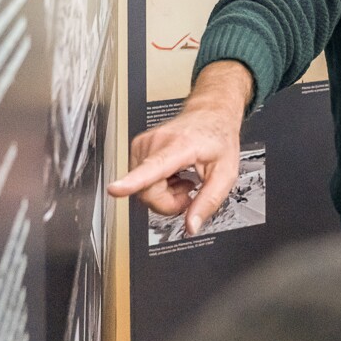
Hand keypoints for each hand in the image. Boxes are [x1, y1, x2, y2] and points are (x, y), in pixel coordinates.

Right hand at [107, 61, 250, 235]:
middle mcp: (156, 142)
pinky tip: (173, 175)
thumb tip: (191, 225)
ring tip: (183, 179)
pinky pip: (141, 180)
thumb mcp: (225, 173)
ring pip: (142, 189)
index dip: (131, 182)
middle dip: (167, 203)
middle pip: (147, 191)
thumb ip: (209, 201)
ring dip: (163, 193)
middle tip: (188, 195)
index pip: (152, 167)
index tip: (115, 189)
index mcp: (180, 146)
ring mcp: (144, 144)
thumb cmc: (218, 138)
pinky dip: (157, 184)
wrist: (210, 114)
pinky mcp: (138, 147)